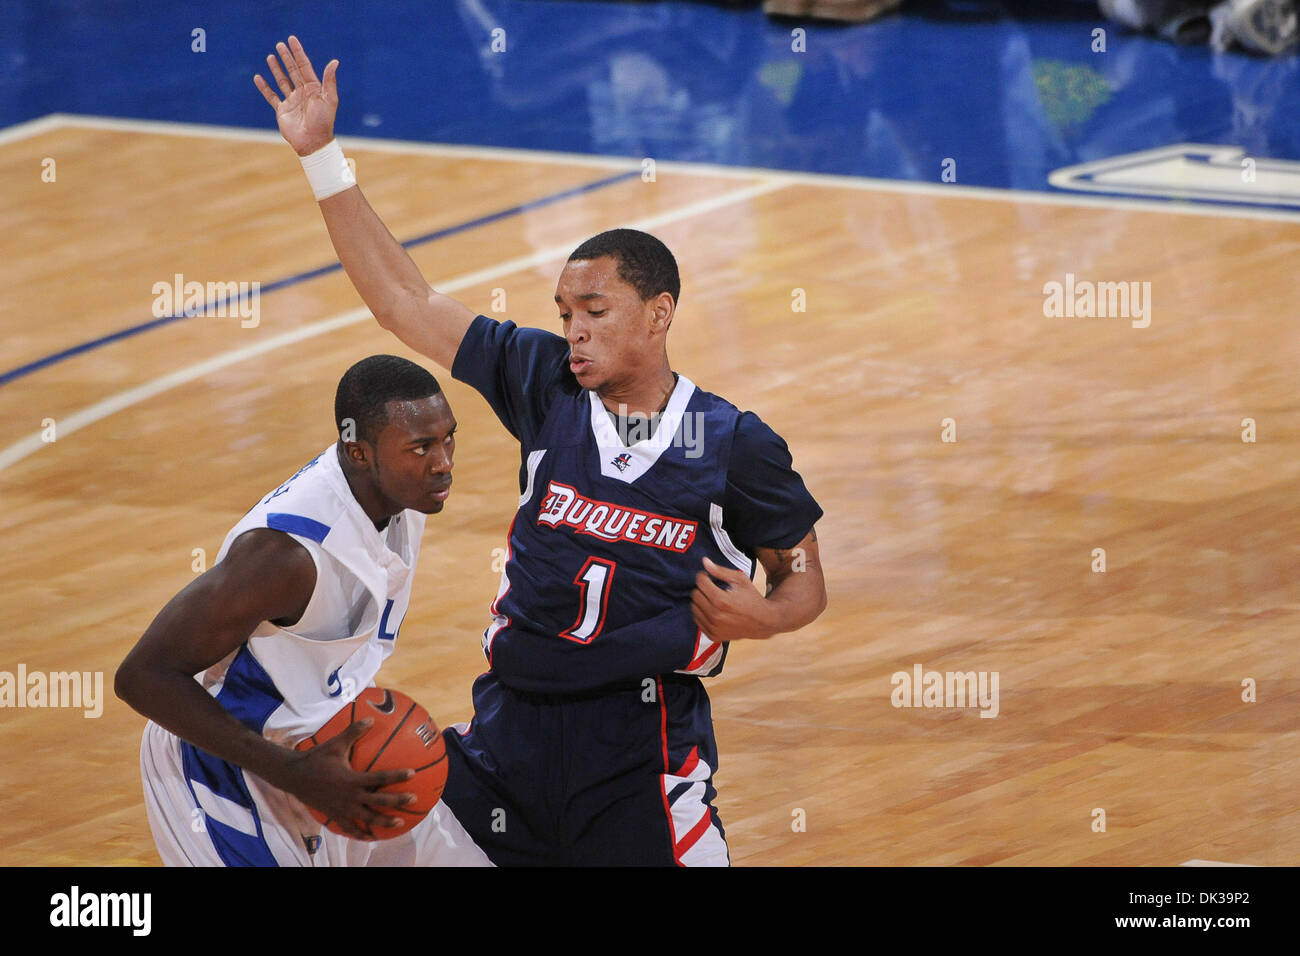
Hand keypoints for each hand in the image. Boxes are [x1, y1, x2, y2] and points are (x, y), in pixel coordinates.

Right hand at [253, 35, 338, 156]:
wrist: (313, 142)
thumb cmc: (323, 121)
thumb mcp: (328, 99)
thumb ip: (329, 80)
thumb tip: (335, 61)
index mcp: (314, 89)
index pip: (305, 66)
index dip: (298, 53)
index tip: (292, 39)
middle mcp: (303, 93)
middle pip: (293, 71)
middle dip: (287, 58)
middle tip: (280, 44)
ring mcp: (292, 101)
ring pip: (282, 81)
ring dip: (276, 69)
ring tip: (270, 56)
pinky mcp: (282, 110)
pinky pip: (271, 96)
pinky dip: (264, 87)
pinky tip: (258, 78)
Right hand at [280, 719, 416, 840]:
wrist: (294, 776)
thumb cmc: (317, 758)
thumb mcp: (336, 744)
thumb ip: (354, 732)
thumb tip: (371, 718)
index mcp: (352, 779)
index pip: (380, 777)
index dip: (397, 776)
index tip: (412, 774)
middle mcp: (350, 796)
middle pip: (378, 801)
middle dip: (397, 802)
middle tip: (413, 800)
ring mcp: (342, 808)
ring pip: (367, 819)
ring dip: (384, 822)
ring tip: (399, 823)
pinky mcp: (335, 815)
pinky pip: (349, 827)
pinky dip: (361, 833)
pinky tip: (370, 836)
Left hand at [691, 556, 776, 641]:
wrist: (763, 621)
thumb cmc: (752, 597)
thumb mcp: (740, 580)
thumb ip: (720, 571)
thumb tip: (704, 561)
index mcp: (721, 600)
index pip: (700, 582)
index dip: (704, 576)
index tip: (709, 577)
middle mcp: (715, 615)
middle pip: (695, 594)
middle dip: (702, 588)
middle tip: (713, 588)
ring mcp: (713, 627)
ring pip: (694, 608)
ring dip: (701, 601)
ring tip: (713, 599)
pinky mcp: (713, 635)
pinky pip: (697, 620)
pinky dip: (702, 613)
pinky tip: (713, 610)